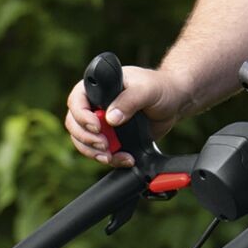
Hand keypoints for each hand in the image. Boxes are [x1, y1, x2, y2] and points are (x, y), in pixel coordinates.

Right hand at [64, 66, 184, 167]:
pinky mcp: (110, 138)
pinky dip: (110, 159)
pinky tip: (125, 158)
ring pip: (82, 141)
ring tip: (111, 156)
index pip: (76, 100)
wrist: (174, 103)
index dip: (82, 116)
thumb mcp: (147, 90)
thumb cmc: (160, 88)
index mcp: (98, 87)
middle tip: (104, 145)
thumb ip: (129, 101)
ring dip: (94, 152)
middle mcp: (94, 105)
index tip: (98, 126)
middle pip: (74, 124)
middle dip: (86, 138)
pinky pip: (99, 152)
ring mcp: (100, 123)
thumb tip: (111, 118)